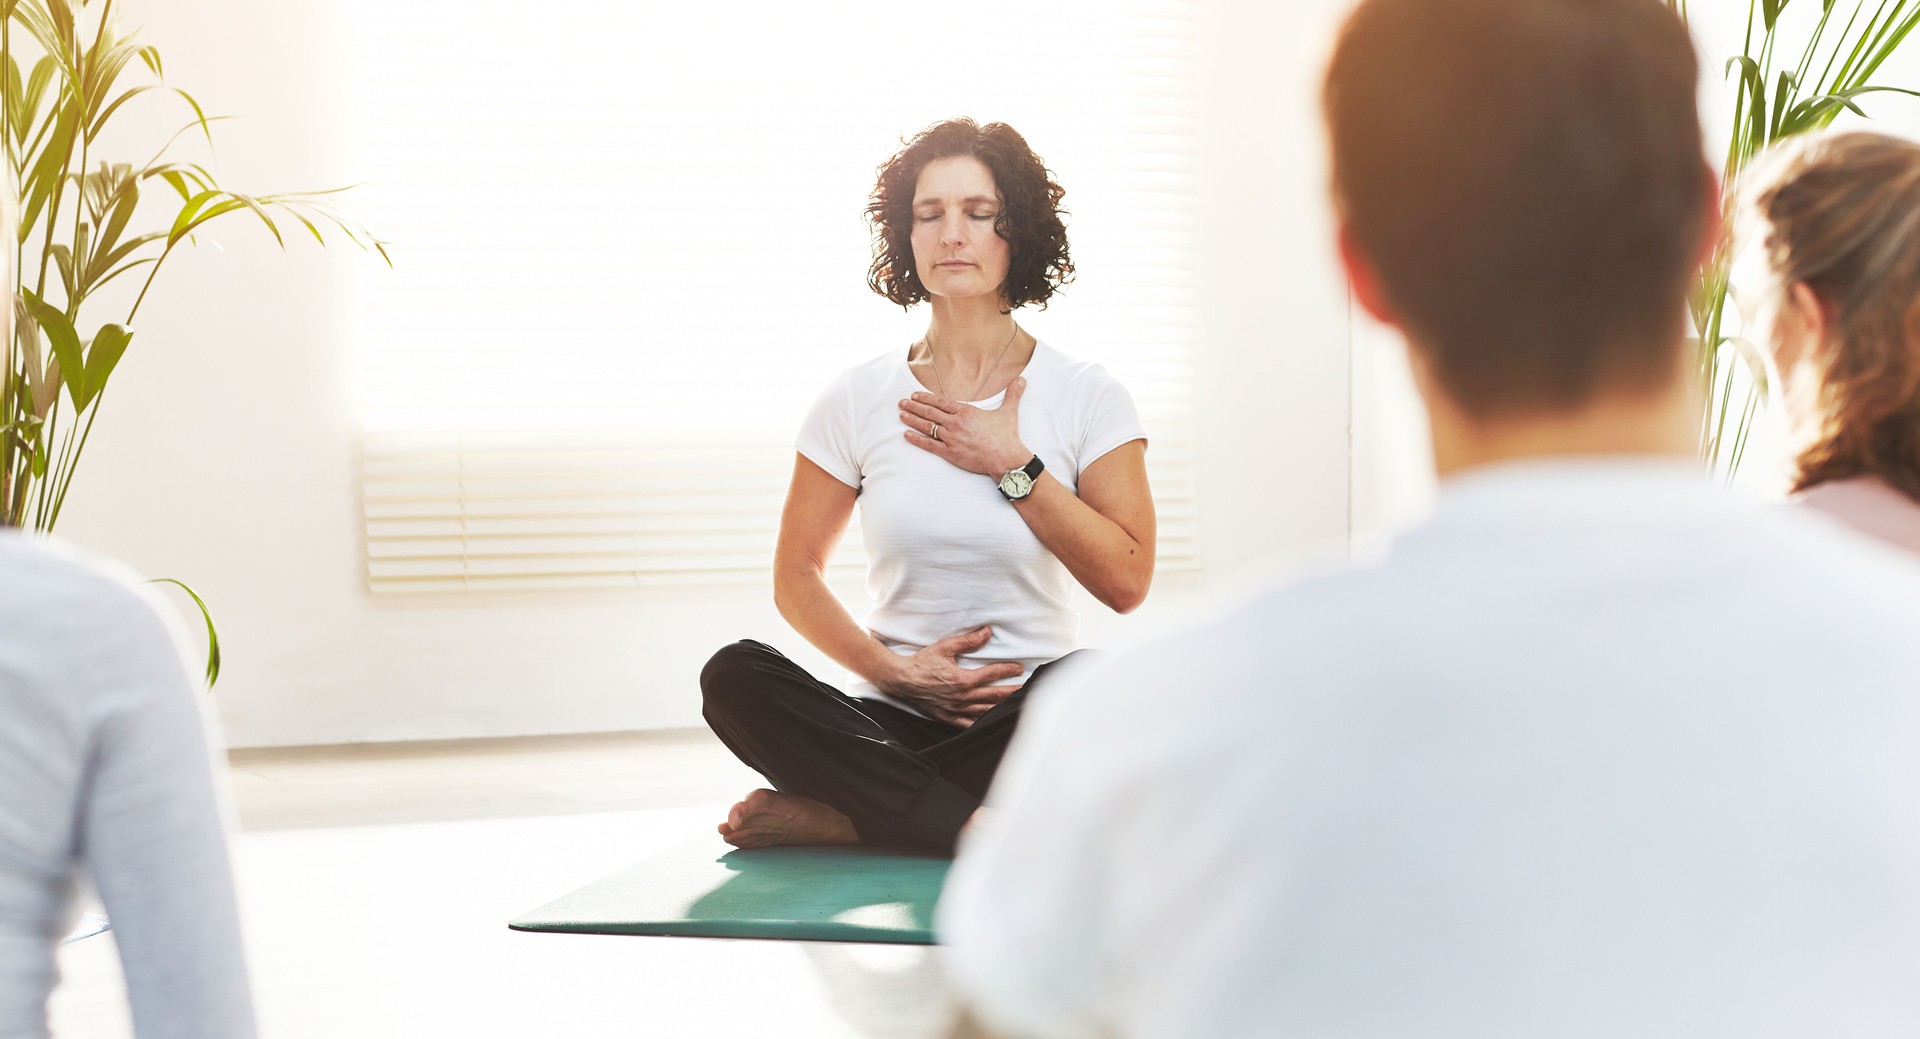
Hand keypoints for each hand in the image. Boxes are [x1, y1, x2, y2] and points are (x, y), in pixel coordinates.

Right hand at [874, 624, 1023, 727]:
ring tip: (1016, 705)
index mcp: (962, 679)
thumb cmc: (922, 662)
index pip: (992, 674)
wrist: (901, 680)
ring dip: (1002, 707)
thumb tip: (987, 632)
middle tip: (1027, 689)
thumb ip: (968, 641)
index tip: (1019, 668)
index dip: (1008, 671)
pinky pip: (970, 724)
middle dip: (1013, 691)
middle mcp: (962, 697)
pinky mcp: (948, 718)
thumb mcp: (944, 647)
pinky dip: (983, 723)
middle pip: (994, 696)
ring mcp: (956, 710)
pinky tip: (993, 721)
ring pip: (986, 711)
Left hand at [899, 378, 1031, 477]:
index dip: (926, 398)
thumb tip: (1022, 379)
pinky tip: (906, 435)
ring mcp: (951, 438)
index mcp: (966, 411)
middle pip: (930, 413)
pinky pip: (929, 445)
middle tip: (901, 402)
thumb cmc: (1007, 436)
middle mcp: (955, 423)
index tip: (915, 395)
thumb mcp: (1009, 412)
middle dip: (913, 406)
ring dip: (912, 420)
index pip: (940, 402)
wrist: (1006, 458)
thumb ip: (1013, 394)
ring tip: (901, 415)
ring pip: (926, 427)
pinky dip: (916, 440)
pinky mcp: (950, 453)